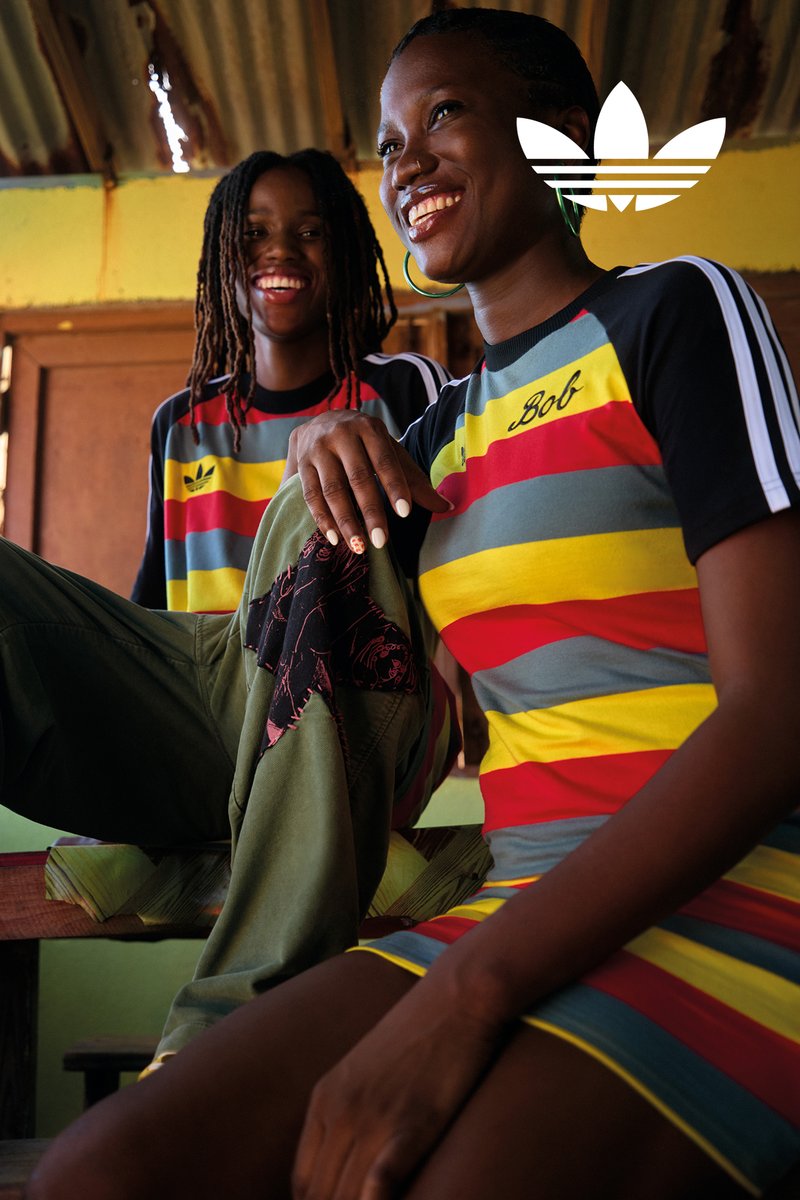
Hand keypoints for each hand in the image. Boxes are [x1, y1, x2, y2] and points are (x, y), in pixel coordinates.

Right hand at [286, 411, 449, 553]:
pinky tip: (334, 539)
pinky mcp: (301, 464)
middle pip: (358, 478)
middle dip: (370, 512)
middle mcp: (341, 435)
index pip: (384, 460)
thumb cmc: (364, 443)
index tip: (404, 513)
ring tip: (359, 547)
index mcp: (369, 428)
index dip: (395, 486)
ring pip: (332, 489)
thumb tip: (447, 507)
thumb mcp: (389, 452)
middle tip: (381, 542)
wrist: (319, 422)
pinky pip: (311, 495)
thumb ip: (413, 480)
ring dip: (345, 521)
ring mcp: (318, 449)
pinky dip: (323, 519)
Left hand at [292, 983, 501, 1198]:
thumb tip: (345, 1156)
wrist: (456, 997)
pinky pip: (377, 1184)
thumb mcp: (365, 1067)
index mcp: (325, 1098)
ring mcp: (373, 1119)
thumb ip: (348, 1108)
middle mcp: (341, 1112)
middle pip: (319, 1196)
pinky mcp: (410, 1125)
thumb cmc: (419, 1032)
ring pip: (343, 1198)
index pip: (302, 1181)